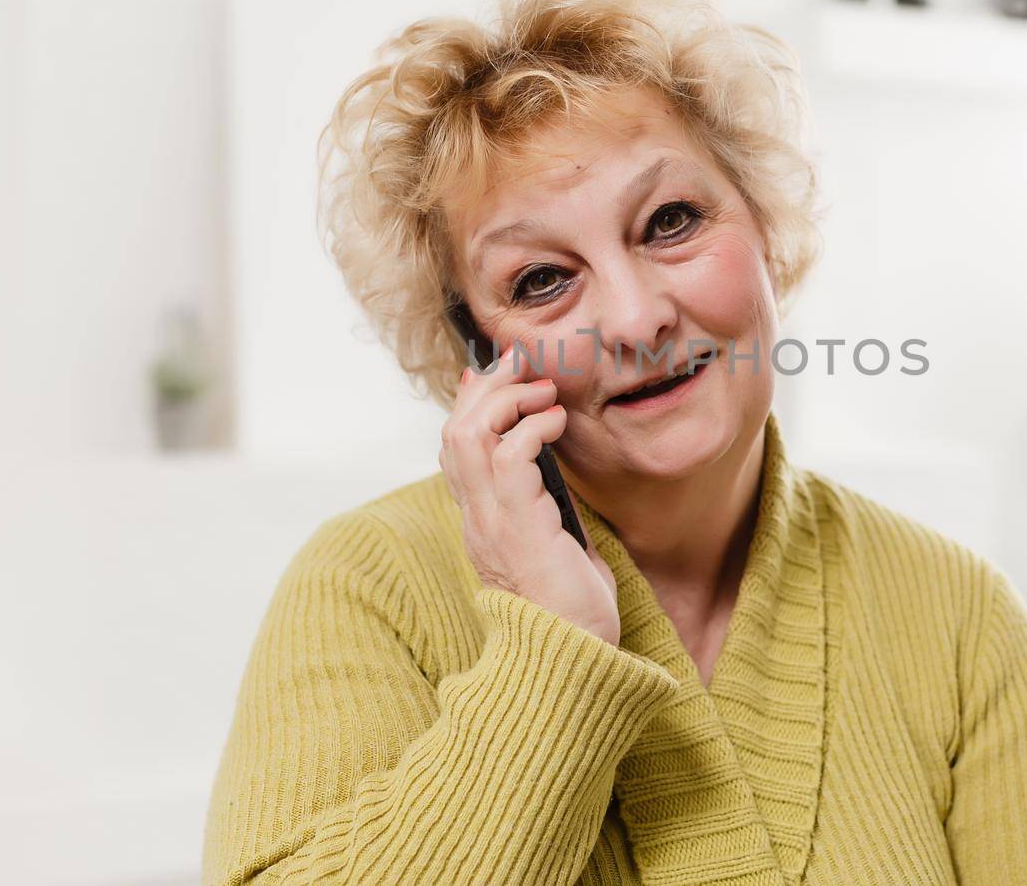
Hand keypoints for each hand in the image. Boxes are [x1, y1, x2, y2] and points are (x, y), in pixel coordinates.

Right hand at [439, 345, 620, 645]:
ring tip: (540, 387)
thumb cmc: (573, 616)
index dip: (469, 406)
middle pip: (454, 434)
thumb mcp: (559, 549)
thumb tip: (558, 480)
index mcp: (483, 526)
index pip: (456, 453)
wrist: (572, 663)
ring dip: (506, 400)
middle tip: (520, 363)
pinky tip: (558, 421)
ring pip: (469, 437)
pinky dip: (532, 427)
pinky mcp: (519, 528)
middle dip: (486, 388)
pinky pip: (509, 458)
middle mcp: (478, 521)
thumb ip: (550, 513)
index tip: (491, 374)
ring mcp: (492, 525)